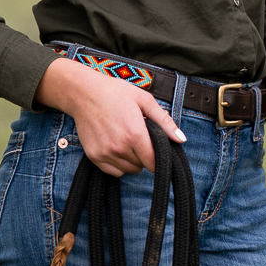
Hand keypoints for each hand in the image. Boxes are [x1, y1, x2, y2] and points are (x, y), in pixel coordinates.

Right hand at [35, 56, 185, 176]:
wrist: (83, 93)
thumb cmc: (115, 93)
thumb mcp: (144, 100)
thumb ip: (164, 122)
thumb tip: (181, 139)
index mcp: (135, 134)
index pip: (154, 162)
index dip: (159, 157)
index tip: (156, 148)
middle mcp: (120, 147)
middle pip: (142, 166)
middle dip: (145, 155)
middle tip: (139, 137)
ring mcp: (105, 153)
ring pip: (128, 170)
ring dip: (132, 161)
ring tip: (127, 141)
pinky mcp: (93, 156)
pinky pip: (113, 172)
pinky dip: (118, 165)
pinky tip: (117, 148)